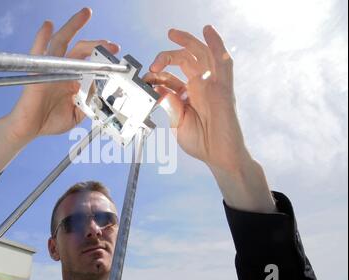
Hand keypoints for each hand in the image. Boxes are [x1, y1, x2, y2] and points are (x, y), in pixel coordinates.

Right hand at [0, 8, 119, 173]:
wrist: (30, 128)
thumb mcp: (78, 114)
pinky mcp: (38, 71)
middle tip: (111, 43)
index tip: (115, 56)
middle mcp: (64, 71)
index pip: (90, 63)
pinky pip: (39, 51)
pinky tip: (48, 25)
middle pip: (80, 49)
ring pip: (62, 43)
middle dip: (96, 43)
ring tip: (85, 14)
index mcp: (74, 80)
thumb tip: (99, 88)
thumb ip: (89, 102)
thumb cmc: (50, 121)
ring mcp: (51, 69)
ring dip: (72, 27)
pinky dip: (42, 37)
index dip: (102, 58)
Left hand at [144, 25, 247, 173]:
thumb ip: (168, 104)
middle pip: (185, 61)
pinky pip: (223, 62)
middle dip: (167, 55)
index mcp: (188, 95)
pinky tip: (208, 32)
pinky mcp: (224, 88)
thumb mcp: (177, 121)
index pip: (170, 77)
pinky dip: (216, 44)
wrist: (218, 156)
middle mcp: (200, 87)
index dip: (156, 76)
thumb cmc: (201, 142)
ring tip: (173, 33)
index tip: (146, 80)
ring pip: (201, 55)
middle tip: (155, 61)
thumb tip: (157, 88)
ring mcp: (212, 85)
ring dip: (188, 42)